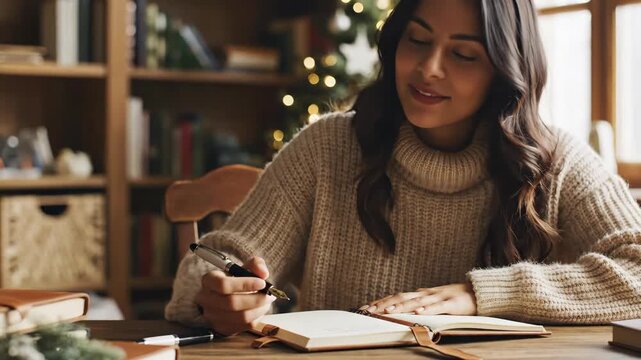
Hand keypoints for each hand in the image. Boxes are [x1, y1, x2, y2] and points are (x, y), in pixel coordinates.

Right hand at [195, 256, 274, 335]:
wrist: (228, 296)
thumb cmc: (237, 281)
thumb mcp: (245, 267)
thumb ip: (256, 264)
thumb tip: (263, 273)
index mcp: (209, 280)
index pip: (223, 284)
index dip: (245, 284)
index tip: (262, 283)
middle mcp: (206, 299)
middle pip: (232, 303)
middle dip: (256, 299)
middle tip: (269, 295)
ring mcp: (212, 316)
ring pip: (240, 317)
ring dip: (259, 309)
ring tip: (267, 301)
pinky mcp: (222, 328)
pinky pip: (245, 326)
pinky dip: (257, 317)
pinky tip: (260, 309)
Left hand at [360, 283, 476, 315]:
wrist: (477, 292)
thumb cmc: (454, 298)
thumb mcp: (433, 299)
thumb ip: (419, 301)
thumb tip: (404, 304)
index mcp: (420, 294)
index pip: (396, 297)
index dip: (380, 302)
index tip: (365, 308)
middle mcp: (426, 294)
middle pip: (402, 297)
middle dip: (384, 304)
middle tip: (369, 311)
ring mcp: (438, 297)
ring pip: (416, 302)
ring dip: (401, 307)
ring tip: (388, 311)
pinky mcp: (451, 303)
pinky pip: (438, 307)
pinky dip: (428, 309)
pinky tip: (418, 313)